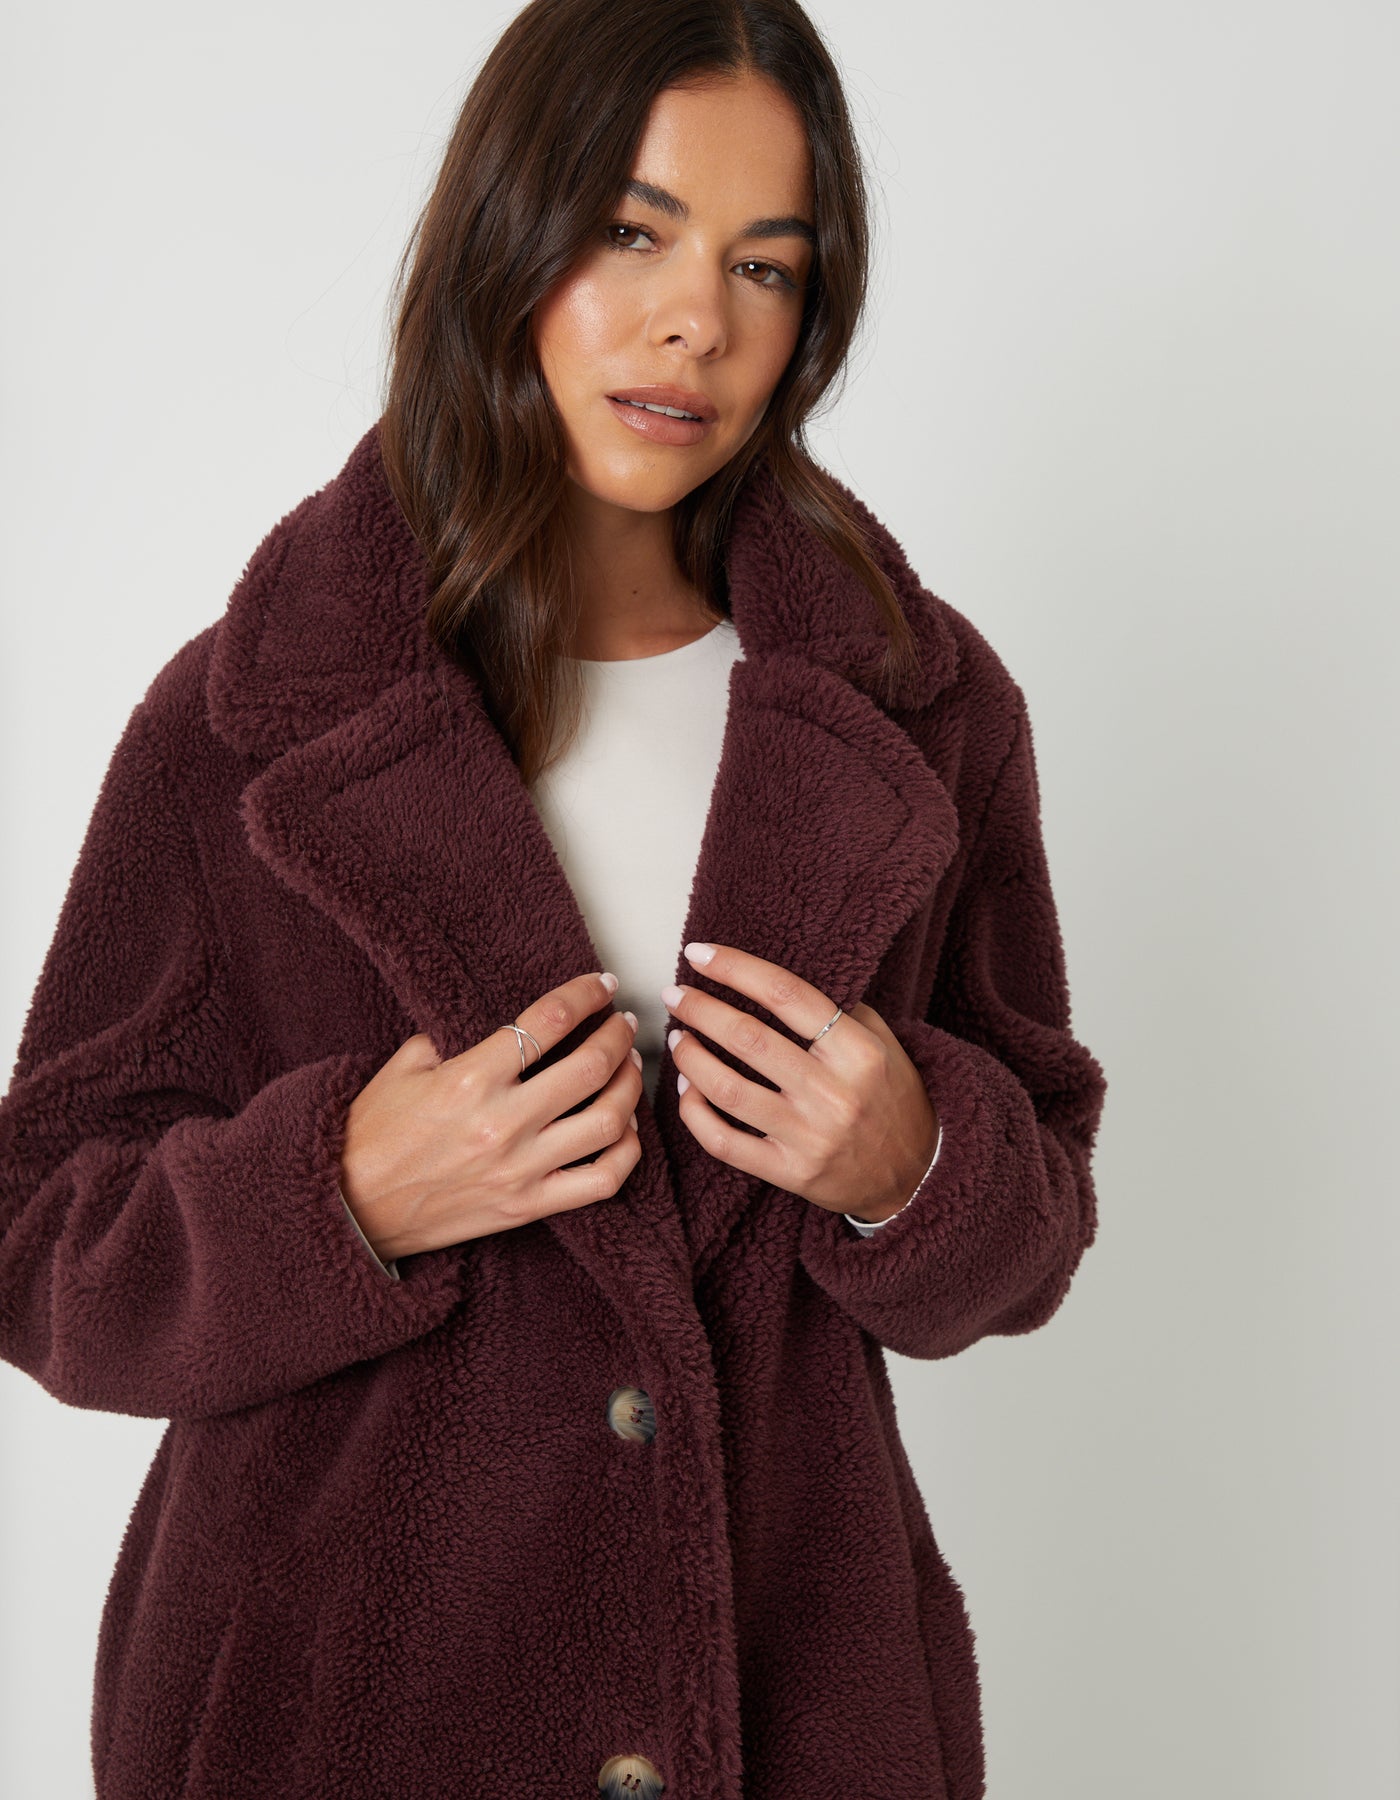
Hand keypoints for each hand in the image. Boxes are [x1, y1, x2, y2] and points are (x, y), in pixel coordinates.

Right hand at [339, 972, 643, 1261]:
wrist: (350, 1209)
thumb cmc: (373, 1134)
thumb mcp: (405, 1065)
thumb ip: (456, 1037)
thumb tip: (508, 1021)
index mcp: (470, 1079)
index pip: (548, 1021)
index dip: (585, 995)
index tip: (601, 985)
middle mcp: (502, 1124)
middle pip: (590, 1067)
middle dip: (618, 1035)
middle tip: (623, 1022)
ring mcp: (520, 1170)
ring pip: (608, 1122)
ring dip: (629, 1086)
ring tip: (629, 1066)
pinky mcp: (528, 1207)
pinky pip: (602, 1180)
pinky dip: (628, 1151)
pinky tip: (626, 1128)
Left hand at [661, 943, 939, 1222]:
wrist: (916, 1174)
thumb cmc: (891, 1098)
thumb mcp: (883, 1043)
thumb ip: (838, 1010)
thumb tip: (774, 978)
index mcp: (858, 1051)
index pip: (786, 995)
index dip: (736, 969)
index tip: (700, 953)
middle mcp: (834, 1093)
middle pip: (748, 1039)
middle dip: (700, 1009)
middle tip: (675, 994)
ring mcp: (810, 1137)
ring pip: (728, 1090)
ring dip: (691, 1058)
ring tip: (677, 1037)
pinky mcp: (791, 1173)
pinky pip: (725, 1142)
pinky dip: (694, 1113)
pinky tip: (686, 1090)